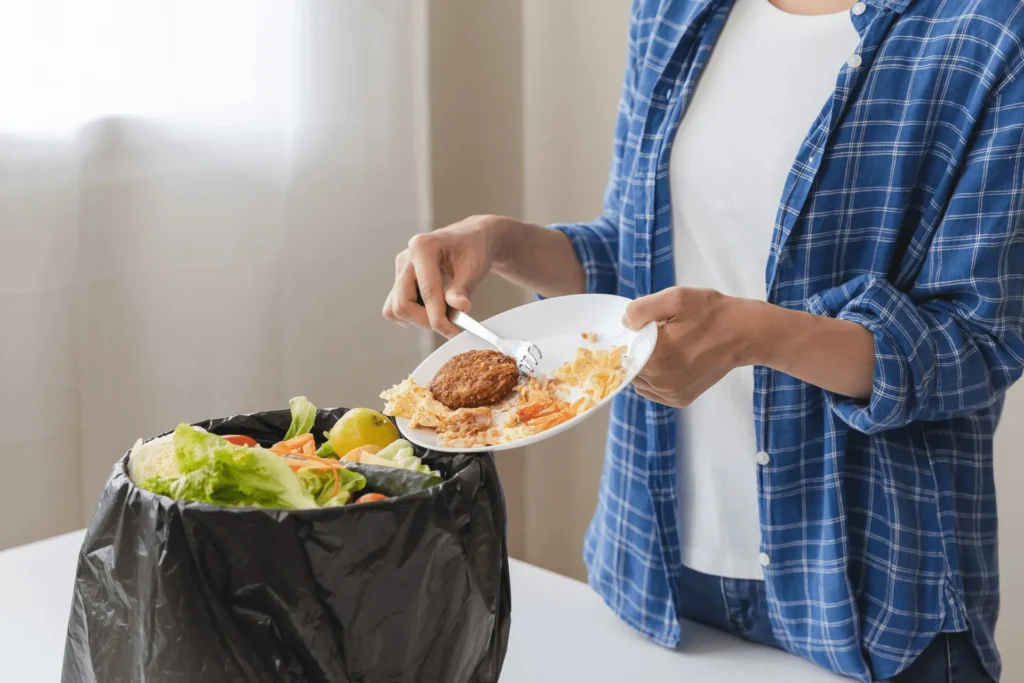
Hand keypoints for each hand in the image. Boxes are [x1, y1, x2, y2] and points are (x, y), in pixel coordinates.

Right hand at [383, 216, 503, 337]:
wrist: (471, 241)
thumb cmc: (473, 249)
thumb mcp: (474, 267)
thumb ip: (463, 289)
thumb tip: (461, 308)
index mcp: (422, 248)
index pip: (426, 292)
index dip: (438, 317)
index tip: (454, 332)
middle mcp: (405, 259)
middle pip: (402, 304)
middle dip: (426, 320)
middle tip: (451, 325)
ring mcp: (400, 271)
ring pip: (396, 310)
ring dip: (419, 319)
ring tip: (445, 314)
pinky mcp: (399, 283)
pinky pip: (397, 309)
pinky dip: (415, 316)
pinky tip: (436, 309)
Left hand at [622, 287, 758, 407]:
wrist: (745, 333)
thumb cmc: (711, 313)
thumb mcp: (676, 298)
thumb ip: (642, 309)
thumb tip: (625, 323)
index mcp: (656, 358)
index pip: (623, 352)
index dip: (628, 339)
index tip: (641, 328)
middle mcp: (661, 382)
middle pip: (630, 368)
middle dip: (637, 352)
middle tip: (657, 335)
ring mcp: (671, 394)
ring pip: (640, 381)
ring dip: (645, 366)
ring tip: (666, 347)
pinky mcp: (681, 399)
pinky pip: (654, 391)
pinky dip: (655, 377)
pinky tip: (670, 361)